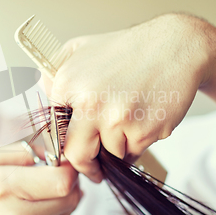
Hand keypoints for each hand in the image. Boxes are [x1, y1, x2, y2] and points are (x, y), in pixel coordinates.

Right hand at [0, 143, 81, 214]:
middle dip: (68, 181)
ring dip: (59, 199)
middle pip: (71, 196)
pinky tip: (30, 210)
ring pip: (66, 212)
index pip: (62, 179)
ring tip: (36, 193)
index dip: (68, 167)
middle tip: (54, 173)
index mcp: (2, 187)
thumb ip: (21, 149)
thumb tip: (51, 149)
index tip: (61, 161)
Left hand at [51, 14, 215, 182]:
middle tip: (92, 168)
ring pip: (110, 155)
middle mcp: (90, 103)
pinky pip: (134, 152)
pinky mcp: (144, 130)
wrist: (175, 46)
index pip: (54, 131)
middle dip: (85, 166)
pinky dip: (137, 144)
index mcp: (69, 83)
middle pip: (76, 155)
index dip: (62, 144)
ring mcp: (117, 119)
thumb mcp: (80, 49)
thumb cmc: (127, 50)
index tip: (69, 151)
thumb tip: (40, 99)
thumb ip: (53, 75)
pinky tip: (142, 120)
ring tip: (127, 123)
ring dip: (117, 148)